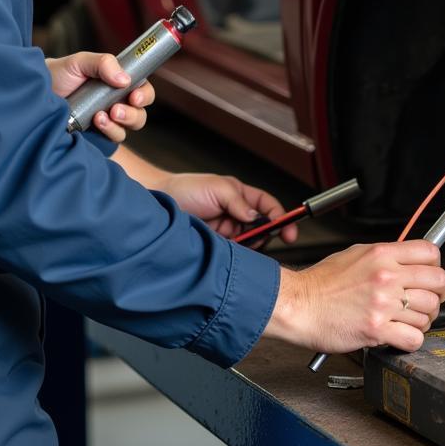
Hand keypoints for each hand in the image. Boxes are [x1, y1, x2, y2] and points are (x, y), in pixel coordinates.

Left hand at [45, 51, 154, 142]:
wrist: (36, 94)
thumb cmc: (59, 74)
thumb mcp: (80, 62)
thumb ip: (103, 63)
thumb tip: (125, 79)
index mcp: (117, 83)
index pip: (142, 89)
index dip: (144, 95)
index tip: (135, 97)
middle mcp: (116, 102)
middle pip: (140, 112)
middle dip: (133, 113)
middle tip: (116, 110)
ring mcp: (108, 120)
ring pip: (129, 128)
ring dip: (120, 123)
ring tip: (100, 116)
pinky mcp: (98, 134)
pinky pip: (113, 138)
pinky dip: (108, 131)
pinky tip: (95, 122)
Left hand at [159, 173, 298, 243]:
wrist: (156, 206)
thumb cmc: (183, 190)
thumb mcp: (216, 188)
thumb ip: (239, 202)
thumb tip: (258, 218)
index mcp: (240, 197)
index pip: (268, 207)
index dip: (281, 217)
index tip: (288, 230)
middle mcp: (236, 216)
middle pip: (262, 229)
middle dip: (264, 236)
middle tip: (258, 240)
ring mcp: (226, 233)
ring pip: (248, 245)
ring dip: (247, 247)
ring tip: (236, 244)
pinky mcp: (216, 249)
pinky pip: (233, 256)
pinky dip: (234, 257)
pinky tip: (228, 254)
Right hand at [263, 241, 444, 353]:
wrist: (298, 305)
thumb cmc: (320, 284)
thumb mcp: (354, 255)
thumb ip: (384, 257)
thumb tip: (408, 261)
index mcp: (381, 254)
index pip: (430, 253)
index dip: (436, 266)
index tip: (431, 276)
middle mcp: (386, 276)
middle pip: (438, 282)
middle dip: (438, 294)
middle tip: (427, 301)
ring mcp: (383, 303)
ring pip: (429, 312)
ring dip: (422, 320)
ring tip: (405, 320)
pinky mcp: (377, 329)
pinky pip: (415, 338)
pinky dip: (411, 340)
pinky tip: (399, 335)